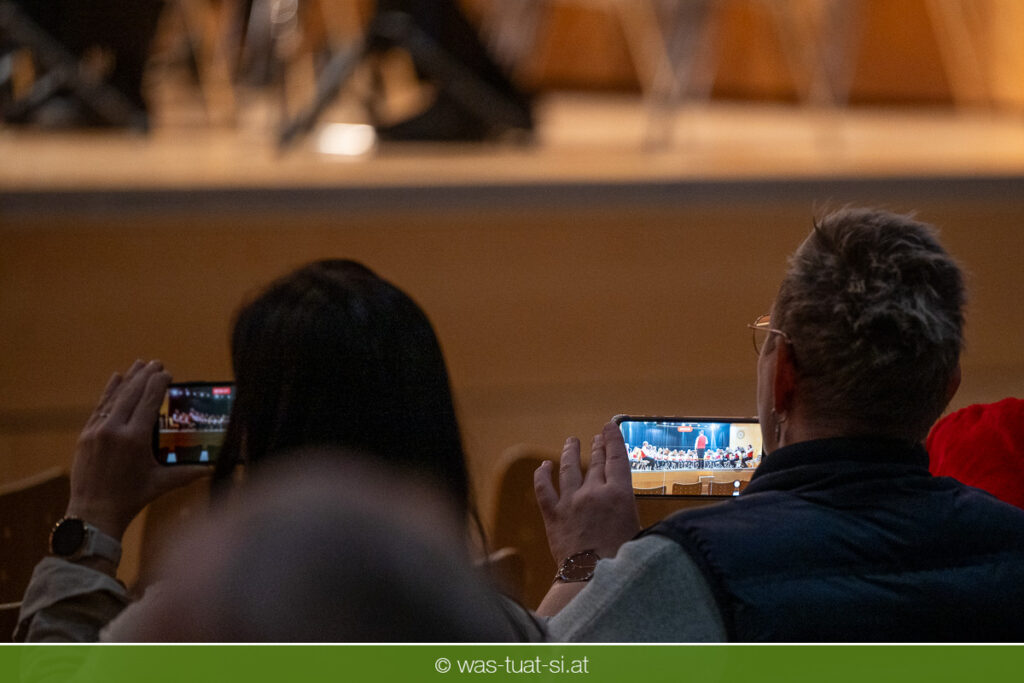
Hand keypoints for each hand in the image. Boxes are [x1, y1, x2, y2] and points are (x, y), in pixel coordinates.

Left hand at [66, 360, 209, 541]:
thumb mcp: (162, 483)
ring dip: (128, 379)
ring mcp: (97, 431)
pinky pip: (99, 407)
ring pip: (115, 397)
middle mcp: (115, 430)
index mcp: (135, 439)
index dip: (159, 383)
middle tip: (157, 362)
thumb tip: (215, 468)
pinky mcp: (86, 435)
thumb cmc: (131, 499)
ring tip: (139, 364)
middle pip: (132, 394)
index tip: (168, 372)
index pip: (149, 401)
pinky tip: (115, 378)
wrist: (94, 513)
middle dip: (145, 376)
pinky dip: (108, 391)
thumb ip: (189, 472)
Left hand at [534, 421, 640, 564]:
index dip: (613, 440)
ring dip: (570, 452)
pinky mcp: (554, 515)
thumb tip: (632, 507)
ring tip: (572, 441)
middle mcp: (594, 493)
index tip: (610, 427)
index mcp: (619, 495)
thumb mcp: (639, 532)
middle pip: (595, 462)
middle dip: (597, 446)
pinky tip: (544, 466)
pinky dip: (542, 475)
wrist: (592, 578)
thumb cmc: (620, 560)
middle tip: (597, 436)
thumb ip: (632, 513)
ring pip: (569, 469)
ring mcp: (571, 502)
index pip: (617, 458)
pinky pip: (544, 489)